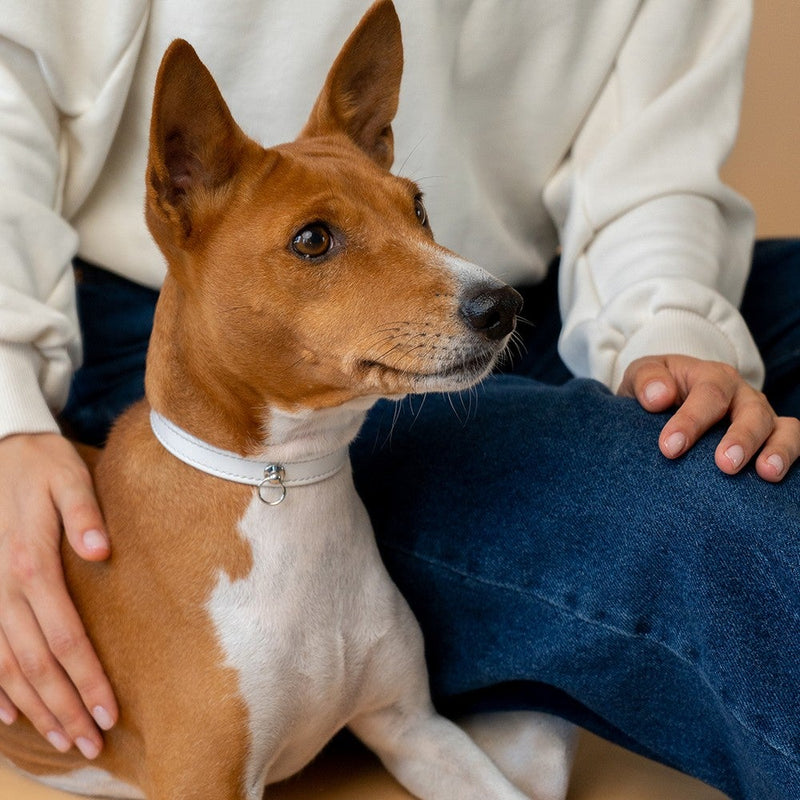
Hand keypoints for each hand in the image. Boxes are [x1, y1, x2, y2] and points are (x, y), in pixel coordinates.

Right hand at [0, 433, 117, 758]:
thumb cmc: (41, 465)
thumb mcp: (69, 478)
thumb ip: (85, 514)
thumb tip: (102, 551)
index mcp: (32, 565)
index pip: (65, 638)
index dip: (87, 679)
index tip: (110, 712)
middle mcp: (3, 588)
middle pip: (35, 664)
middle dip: (65, 708)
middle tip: (91, 743)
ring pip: (5, 667)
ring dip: (34, 708)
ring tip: (62, 739)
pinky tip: (9, 715)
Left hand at [618, 355, 799, 481]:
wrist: (668, 397)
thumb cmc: (655, 390)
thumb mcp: (641, 376)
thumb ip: (646, 380)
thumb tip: (658, 397)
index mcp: (710, 376)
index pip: (707, 394)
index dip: (691, 420)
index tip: (670, 448)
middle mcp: (741, 394)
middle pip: (751, 411)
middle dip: (741, 438)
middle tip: (725, 465)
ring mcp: (760, 416)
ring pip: (781, 428)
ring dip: (777, 450)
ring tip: (768, 473)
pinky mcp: (771, 436)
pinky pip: (793, 441)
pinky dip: (792, 457)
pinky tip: (779, 480)